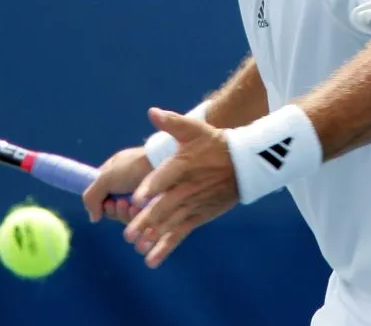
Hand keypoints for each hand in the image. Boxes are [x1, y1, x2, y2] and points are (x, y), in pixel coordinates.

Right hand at [82, 146, 152, 223]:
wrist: (164, 164)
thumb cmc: (133, 167)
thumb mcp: (106, 177)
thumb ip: (91, 197)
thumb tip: (93, 218)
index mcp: (114, 174)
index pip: (100, 195)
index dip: (99, 203)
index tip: (105, 202)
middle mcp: (126, 187)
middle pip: (112, 210)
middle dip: (113, 210)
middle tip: (119, 204)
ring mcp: (140, 198)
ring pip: (125, 217)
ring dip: (123, 214)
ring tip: (128, 206)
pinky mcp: (152, 208)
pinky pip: (140, 221)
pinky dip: (136, 217)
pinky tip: (138, 211)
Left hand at [123, 107, 238, 268]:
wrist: (243, 164)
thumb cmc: (213, 143)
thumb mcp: (194, 128)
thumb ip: (171, 122)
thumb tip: (151, 111)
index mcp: (182, 165)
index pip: (165, 177)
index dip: (151, 186)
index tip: (136, 197)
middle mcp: (186, 188)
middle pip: (164, 206)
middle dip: (146, 220)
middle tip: (128, 232)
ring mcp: (192, 205)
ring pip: (170, 223)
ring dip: (153, 236)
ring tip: (137, 246)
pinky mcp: (197, 217)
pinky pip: (179, 234)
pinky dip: (166, 247)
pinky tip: (150, 259)